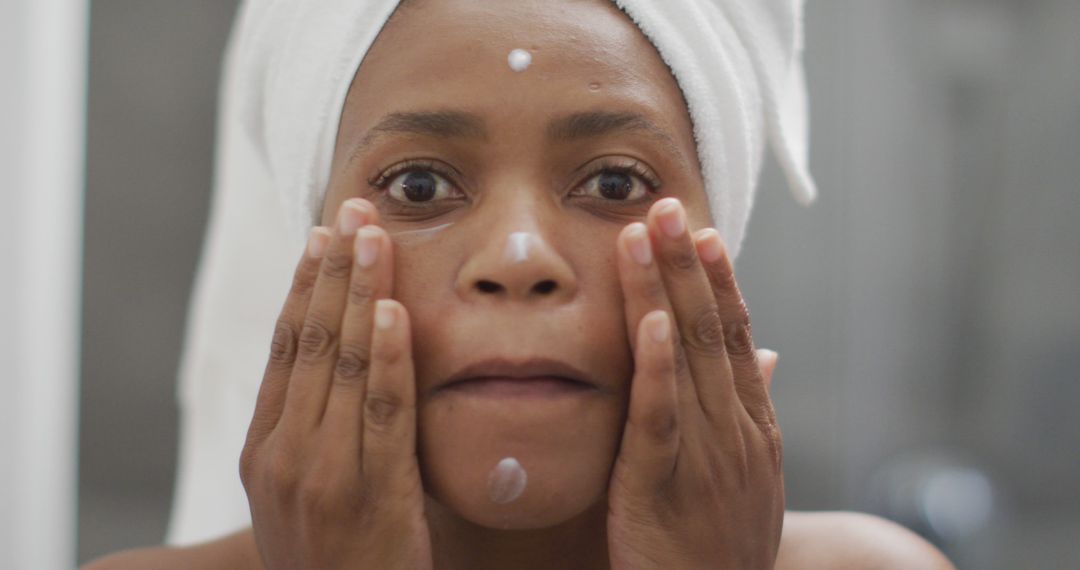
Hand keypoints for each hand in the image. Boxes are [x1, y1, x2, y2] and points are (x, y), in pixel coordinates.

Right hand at [239, 199, 432, 569]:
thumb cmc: (334, 557)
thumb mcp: (304, 495)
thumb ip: (317, 434)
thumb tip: (348, 363)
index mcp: (261, 451)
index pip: (283, 349)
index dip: (302, 287)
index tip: (323, 236)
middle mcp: (281, 455)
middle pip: (308, 343)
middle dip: (332, 271)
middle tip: (352, 210)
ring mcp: (321, 475)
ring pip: (341, 365)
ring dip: (359, 294)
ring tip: (374, 236)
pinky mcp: (370, 495)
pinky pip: (381, 412)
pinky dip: (387, 357)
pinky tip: (393, 311)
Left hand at [607, 198, 784, 568]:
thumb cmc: (722, 543)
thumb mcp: (749, 476)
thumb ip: (751, 410)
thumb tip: (765, 354)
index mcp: (752, 426)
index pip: (733, 338)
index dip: (718, 281)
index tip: (701, 232)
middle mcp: (736, 429)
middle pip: (710, 330)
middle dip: (689, 263)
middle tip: (666, 202)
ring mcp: (706, 454)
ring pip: (685, 356)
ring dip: (667, 289)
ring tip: (648, 231)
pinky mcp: (662, 483)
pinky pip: (660, 415)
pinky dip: (656, 364)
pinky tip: (648, 320)